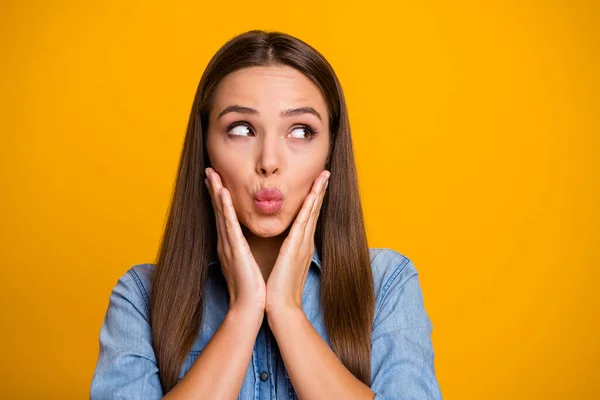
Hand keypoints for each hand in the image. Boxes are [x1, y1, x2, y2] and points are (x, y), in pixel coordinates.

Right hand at [205, 167, 265, 313]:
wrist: (251, 306)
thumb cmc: (252, 288)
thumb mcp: (247, 263)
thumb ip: (244, 251)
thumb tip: (246, 243)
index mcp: (231, 245)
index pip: (224, 216)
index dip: (219, 197)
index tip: (217, 180)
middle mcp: (226, 242)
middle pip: (218, 210)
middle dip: (213, 189)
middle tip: (209, 170)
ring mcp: (228, 244)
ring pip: (220, 212)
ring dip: (216, 192)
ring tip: (211, 173)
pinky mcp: (234, 249)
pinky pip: (229, 224)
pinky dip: (224, 207)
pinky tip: (222, 193)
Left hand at [265, 170, 329, 314]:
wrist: (281, 308)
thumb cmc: (279, 289)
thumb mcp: (284, 265)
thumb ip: (287, 252)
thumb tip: (287, 245)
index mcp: (301, 245)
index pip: (308, 217)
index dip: (314, 199)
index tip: (317, 183)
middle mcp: (305, 242)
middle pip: (314, 210)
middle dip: (320, 190)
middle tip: (325, 172)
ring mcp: (303, 244)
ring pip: (312, 212)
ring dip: (317, 192)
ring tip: (323, 175)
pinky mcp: (296, 248)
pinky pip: (304, 222)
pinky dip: (309, 206)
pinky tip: (313, 193)